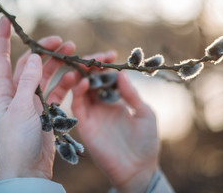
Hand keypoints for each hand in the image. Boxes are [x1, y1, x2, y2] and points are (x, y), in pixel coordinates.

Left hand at [0, 16, 75, 179]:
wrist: (28, 169)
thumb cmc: (18, 141)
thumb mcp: (21, 109)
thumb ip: (28, 82)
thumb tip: (32, 56)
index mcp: (4, 91)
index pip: (0, 58)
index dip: (2, 38)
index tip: (6, 19)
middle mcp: (18, 93)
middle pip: (30, 64)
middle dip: (45, 50)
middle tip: (63, 41)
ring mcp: (33, 101)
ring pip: (46, 75)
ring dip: (59, 64)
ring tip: (74, 52)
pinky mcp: (47, 111)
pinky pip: (57, 91)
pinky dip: (66, 82)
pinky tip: (77, 76)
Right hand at [70, 52, 159, 192]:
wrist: (138, 169)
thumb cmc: (146, 142)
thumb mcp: (144, 114)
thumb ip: (132, 95)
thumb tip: (121, 73)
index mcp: (116, 100)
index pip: (106, 78)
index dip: (105, 66)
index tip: (109, 54)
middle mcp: (101, 105)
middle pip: (90, 80)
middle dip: (90, 67)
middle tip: (93, 57)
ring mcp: (91, 114)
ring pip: (80, 90)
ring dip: (80, 76)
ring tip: (84, 65)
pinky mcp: (83, 125)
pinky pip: (76, 106)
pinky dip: (78, 92)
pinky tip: (84, 83)